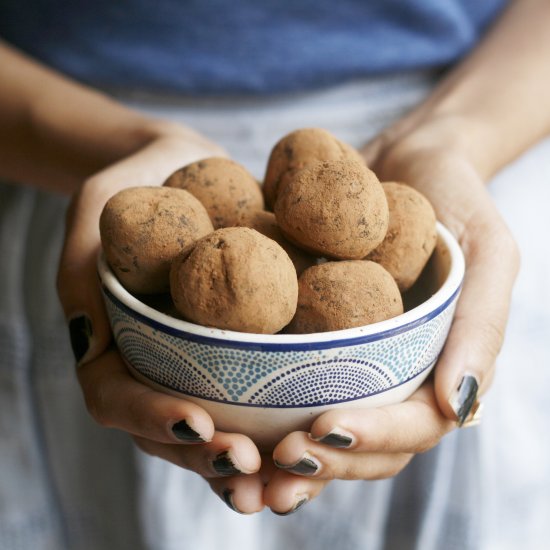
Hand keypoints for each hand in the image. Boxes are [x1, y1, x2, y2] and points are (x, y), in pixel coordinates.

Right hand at [56, 128, 264, 513]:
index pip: (116, 399)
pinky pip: (262, 387)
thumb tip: (90, 342)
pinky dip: (283, 419)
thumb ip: (82, 271)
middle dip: (208, 455)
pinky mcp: (246, 342)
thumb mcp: (93, 212)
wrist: (185, 167)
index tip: (197, 422)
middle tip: (248, 467)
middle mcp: (158, 363)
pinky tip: (318, 433)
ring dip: (250, 458)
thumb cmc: (134, 185)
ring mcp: (202, 359)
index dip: (151, 420)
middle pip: (172, 431)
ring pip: (220, 425)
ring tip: (286, 473)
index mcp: (112, 344)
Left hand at [263, 115, 519, 513]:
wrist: (406, 159)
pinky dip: (259, 408)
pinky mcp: (313, 335)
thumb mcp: (487, 253)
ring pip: (321, 427)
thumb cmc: (456, 202)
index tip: (326, 429)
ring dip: (284, 456)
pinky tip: (224, 417)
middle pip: (364, 444)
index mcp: (439, 368)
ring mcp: (352, 358)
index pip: (416, 426)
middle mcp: (394, 374)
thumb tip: (457, 406)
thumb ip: (481, 326)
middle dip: (322, 461)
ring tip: (242, 465)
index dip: (374, 438)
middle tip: (276, 460)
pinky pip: (287, 379)